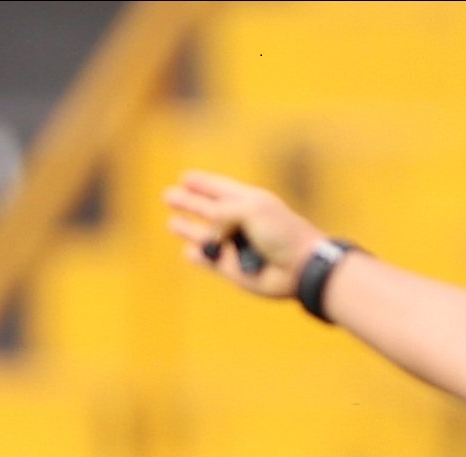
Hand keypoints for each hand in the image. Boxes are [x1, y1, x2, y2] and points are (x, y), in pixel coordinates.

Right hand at [163, 171, 320, 298]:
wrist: (297, 266)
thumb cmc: (281, 231)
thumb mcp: (251, 209)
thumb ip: (223, 213)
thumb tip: (204, 234)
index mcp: (247, 201)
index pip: (218, 188)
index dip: (202, 183)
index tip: (185, 177)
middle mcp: (238, 222)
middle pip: (206, 210)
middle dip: (188, 203)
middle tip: (167, 196)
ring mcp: (234, 246)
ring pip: (205, 236)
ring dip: (188, 229)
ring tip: (171, 223)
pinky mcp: (231, 270)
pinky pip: (209, 261)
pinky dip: (198, 257)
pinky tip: (188, 252)